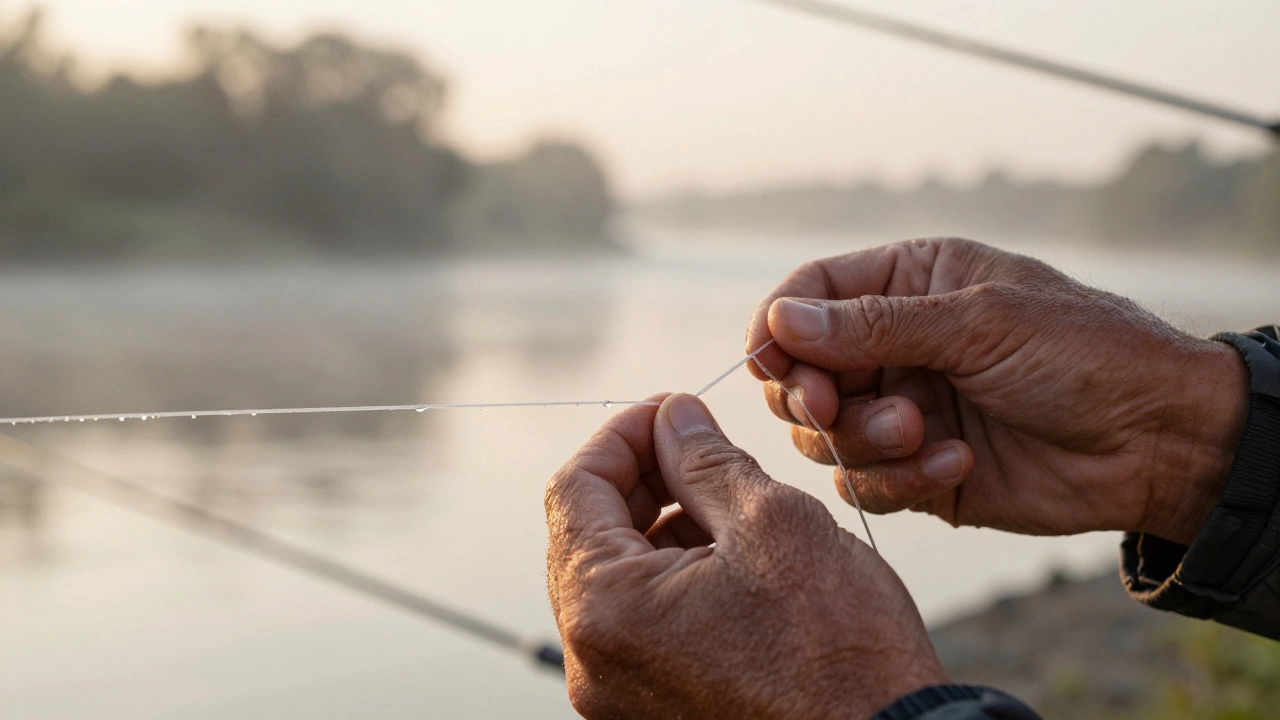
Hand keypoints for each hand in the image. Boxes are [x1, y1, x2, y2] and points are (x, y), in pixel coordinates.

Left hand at [545, 393, 946, 719]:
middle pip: (587, 534)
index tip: (670, 411)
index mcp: (606, 608)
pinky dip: (672, 577)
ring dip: (661, 525)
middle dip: (642, 478)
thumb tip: (674, 419)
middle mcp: (593, 661)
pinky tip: (730, 557)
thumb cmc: (841, 654)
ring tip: (728, 502)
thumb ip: (705, 459)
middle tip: (699, 444)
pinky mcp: (652, 711)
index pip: (573, 488)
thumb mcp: (773, 523)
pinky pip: (640, 624)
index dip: (622, 434)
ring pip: (617, 579)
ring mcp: (619, 694)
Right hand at [746, 238, 1248, 544]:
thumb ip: (875, 325)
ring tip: (925, 435)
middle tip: (840, 408)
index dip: (778, 327)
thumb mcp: (979, 322)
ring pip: (825, 434)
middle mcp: (895, 344)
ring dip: (864, 441)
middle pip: (801, 370)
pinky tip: (959, 465)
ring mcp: (903, 408)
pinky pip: (865, 484)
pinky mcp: (917, 471)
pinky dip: (899, 481)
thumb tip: (781, 320)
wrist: (1158, 442)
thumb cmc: (1084, 355)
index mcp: (909, 282)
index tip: (772, 362)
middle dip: (815, 395)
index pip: (809, 294)